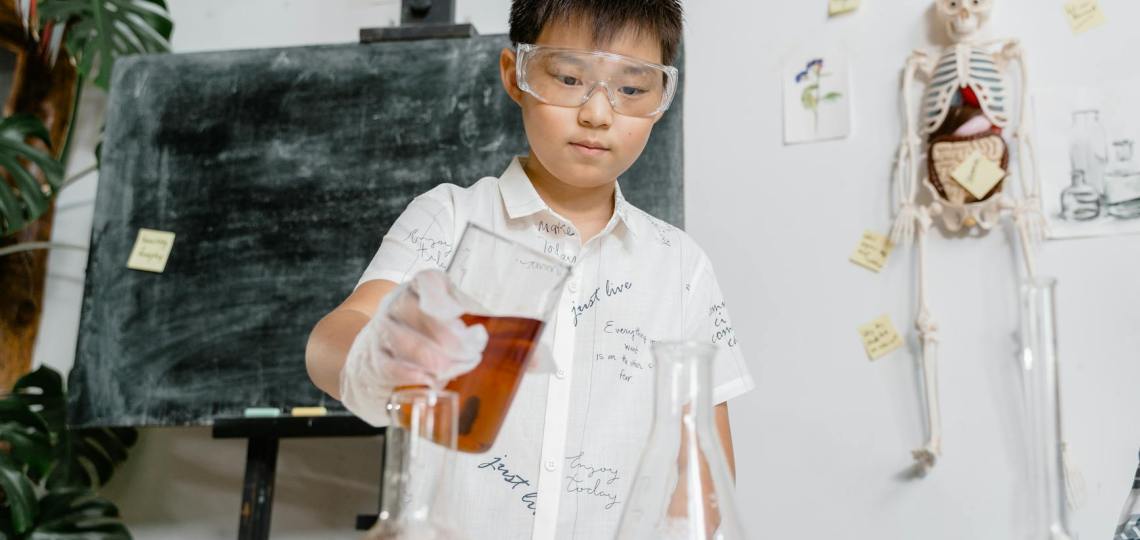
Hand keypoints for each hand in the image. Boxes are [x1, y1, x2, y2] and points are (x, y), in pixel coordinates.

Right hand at [339, 269, 488, 424]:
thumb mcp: (456, 328)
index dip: (447, 299)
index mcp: (421, 289)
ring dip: (439, 361)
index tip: (467, 321)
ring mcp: (381, 334)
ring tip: (456, 370)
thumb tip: (540, 360)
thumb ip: (499, 339)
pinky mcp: (372, 363)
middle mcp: (397, 305)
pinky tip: (431, 383)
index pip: (429, 281)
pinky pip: (393, 368)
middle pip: (424, 316)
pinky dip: (415, 377)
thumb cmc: (425, 342)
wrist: (369, 362)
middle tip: (473, 355)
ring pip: (409, 344)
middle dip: (455, 341)